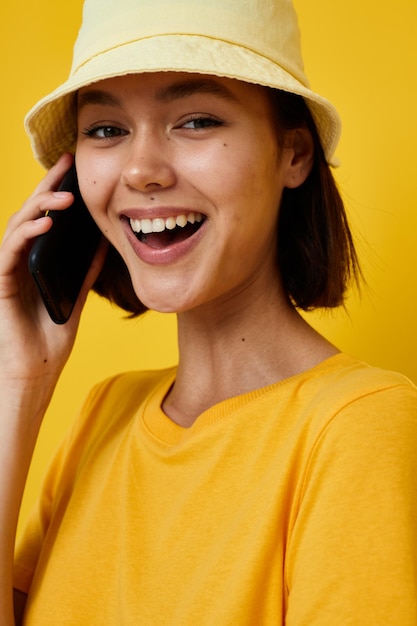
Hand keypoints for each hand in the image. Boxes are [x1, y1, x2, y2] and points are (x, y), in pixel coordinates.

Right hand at [0, 153, 105, 398]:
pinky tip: (46, 224)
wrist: (37, 371)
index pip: (44, 218)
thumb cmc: (52, 337)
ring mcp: (7, 270)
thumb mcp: (76, 296)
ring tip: (65, 196)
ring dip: (40, 207)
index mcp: (35, 261)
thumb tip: (106, 243)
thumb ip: (86, 271)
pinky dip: (27, 234)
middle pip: (30, 214)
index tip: (73, 169)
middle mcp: (18, 261)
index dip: (55, 191)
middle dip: (47, 187)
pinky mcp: (0, 283)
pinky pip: (10, 251)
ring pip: (18, 226)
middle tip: (66, 164)